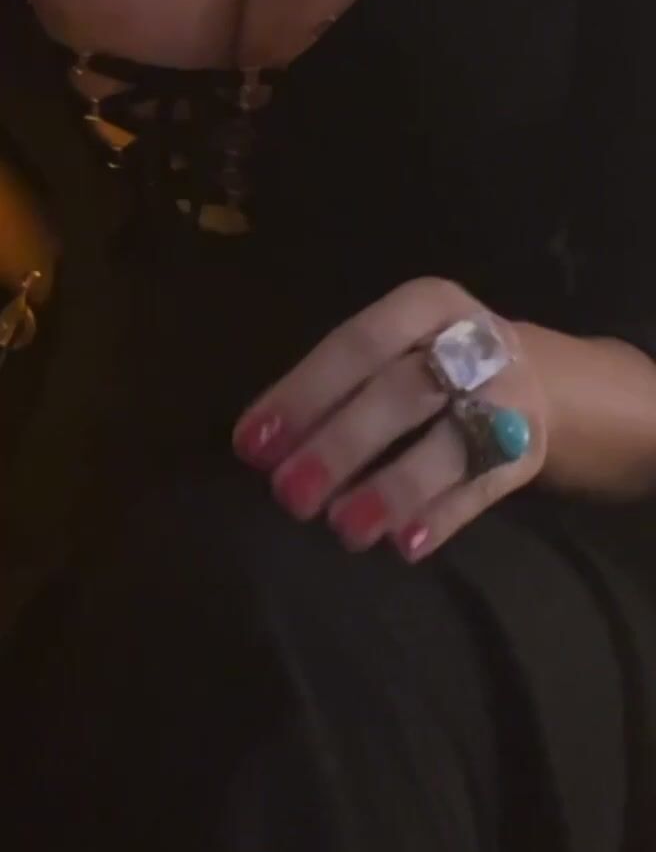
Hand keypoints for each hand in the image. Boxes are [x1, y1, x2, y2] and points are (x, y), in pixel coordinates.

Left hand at [233, 279, 547, 560]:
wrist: (534, 379)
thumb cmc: (430, 364)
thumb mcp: (392, 350)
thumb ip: (333, 390)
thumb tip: (261, 447)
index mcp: (427, 305)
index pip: (358, 344)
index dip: (304, 393)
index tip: (253, 445)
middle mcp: (475, 343)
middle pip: (404, 392)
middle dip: (342, 445)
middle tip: (290, 495)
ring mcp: (508, 398)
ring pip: (450, 443)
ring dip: (394, 487)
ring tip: (345, 528)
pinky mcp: (527, 452)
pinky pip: (484, 486)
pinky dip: (444, 516)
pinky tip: (405, 546)